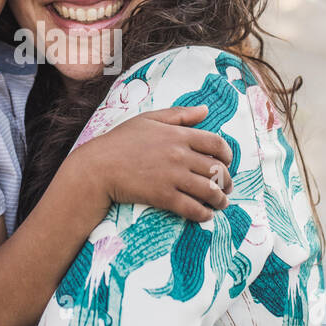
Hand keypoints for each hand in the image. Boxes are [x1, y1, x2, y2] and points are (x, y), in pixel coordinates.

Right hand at [79, 104, 232, 221]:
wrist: (97, 167)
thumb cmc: (120, 141)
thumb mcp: (149, 119)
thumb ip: (179, 114)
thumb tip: (205, 109)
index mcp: (178, 134)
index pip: (217, 143)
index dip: (228, 155)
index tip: (227, 163)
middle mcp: (180, 154)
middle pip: (217, 169)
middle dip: (227, 181)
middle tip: (226, 188)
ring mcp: (172, 176)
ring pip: (209, 190)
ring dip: (220, 200)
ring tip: (221, 204)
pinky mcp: (163, 196)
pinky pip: (192, 208)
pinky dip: (203, 214)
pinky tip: (205, 215)